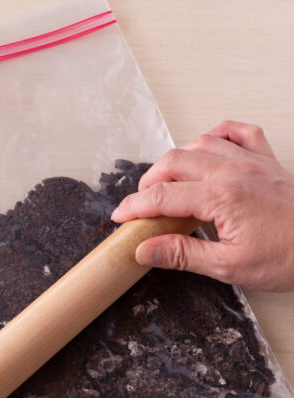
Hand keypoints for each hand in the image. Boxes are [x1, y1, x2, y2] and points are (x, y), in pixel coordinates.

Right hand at [111, 120, 293, 291]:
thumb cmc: (289, 257)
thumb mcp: (230, 266)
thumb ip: (182, 255)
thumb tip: (144, 250)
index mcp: (221, 197)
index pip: (161, 196)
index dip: (134, 206)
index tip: (120, 217)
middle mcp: (233, 171)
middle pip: (173, 163)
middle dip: (149, 183)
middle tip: (141, 205)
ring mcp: (251, 160)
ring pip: (198, 144)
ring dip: (175, 160)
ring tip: (167, 182)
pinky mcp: (267, 159)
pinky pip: (237, 131)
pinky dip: (215, 135)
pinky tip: (206, 148)